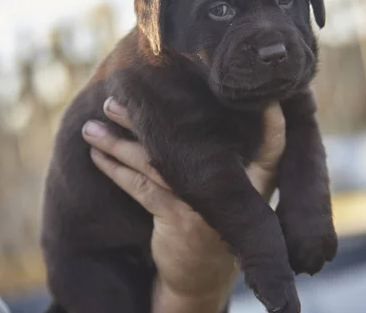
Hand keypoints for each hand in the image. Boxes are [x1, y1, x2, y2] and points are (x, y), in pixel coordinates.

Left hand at [82, 98, 285, 312]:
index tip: (242, 89)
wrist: (201, 276)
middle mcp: (234, 188)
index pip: (270, 142)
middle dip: (147, 116)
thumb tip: (195, 106)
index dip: (269, 118)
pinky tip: (96, 154)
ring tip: (94, 123)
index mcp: (258, 179)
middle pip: (190, 138)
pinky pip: (139, 185)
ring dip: (119, 139)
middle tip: (116, 98)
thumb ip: (234, 157)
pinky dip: (115, 167)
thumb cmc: (218, 220)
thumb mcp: (240, 193)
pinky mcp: (177, 218)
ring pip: (155, 159)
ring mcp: (203, 202)